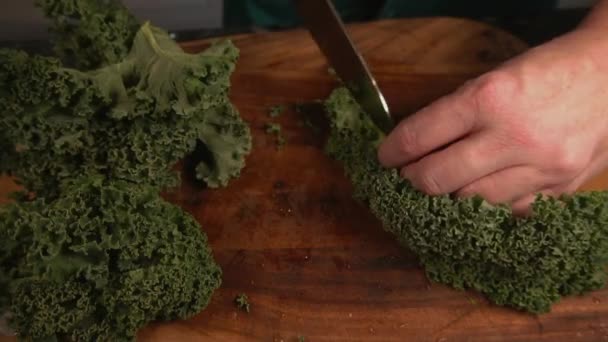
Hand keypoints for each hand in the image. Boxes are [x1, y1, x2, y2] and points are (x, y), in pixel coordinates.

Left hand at [377, 25, 607, 213]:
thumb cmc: (551, 70)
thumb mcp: (497, 77)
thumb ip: (457, 113)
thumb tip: (417, 144)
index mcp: (490, 98)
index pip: (420, 135)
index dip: (392, 151)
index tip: (385, 157)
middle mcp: (513, 136)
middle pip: (437, 179)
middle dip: (411, 180)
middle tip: (406, 176)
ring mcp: (540, 167)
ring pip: (469, 202)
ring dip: (447, 196)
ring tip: (440, 186)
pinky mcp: (560, 189)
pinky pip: (508, 212)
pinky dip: (487, 206)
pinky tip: (479, 194)